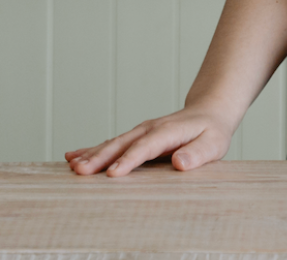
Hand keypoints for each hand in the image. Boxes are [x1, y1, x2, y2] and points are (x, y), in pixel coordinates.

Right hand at [65, 105, 235, 176]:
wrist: (209, 112)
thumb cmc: (212, 132)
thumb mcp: (214, 144)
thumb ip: (198, 154)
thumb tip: (180, 163)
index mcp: (168, 131)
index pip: (146, 147)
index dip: (129, 160)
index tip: (112, 174)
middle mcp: (150, 129)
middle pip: (122, 144)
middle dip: (100, 157)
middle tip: (80, 171)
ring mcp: (140, 131)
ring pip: (113, 143)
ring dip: (92, 154)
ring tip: (72, 166)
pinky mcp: (135, 136)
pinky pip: (112, 143)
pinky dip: (92, 149)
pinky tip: (73, 156)